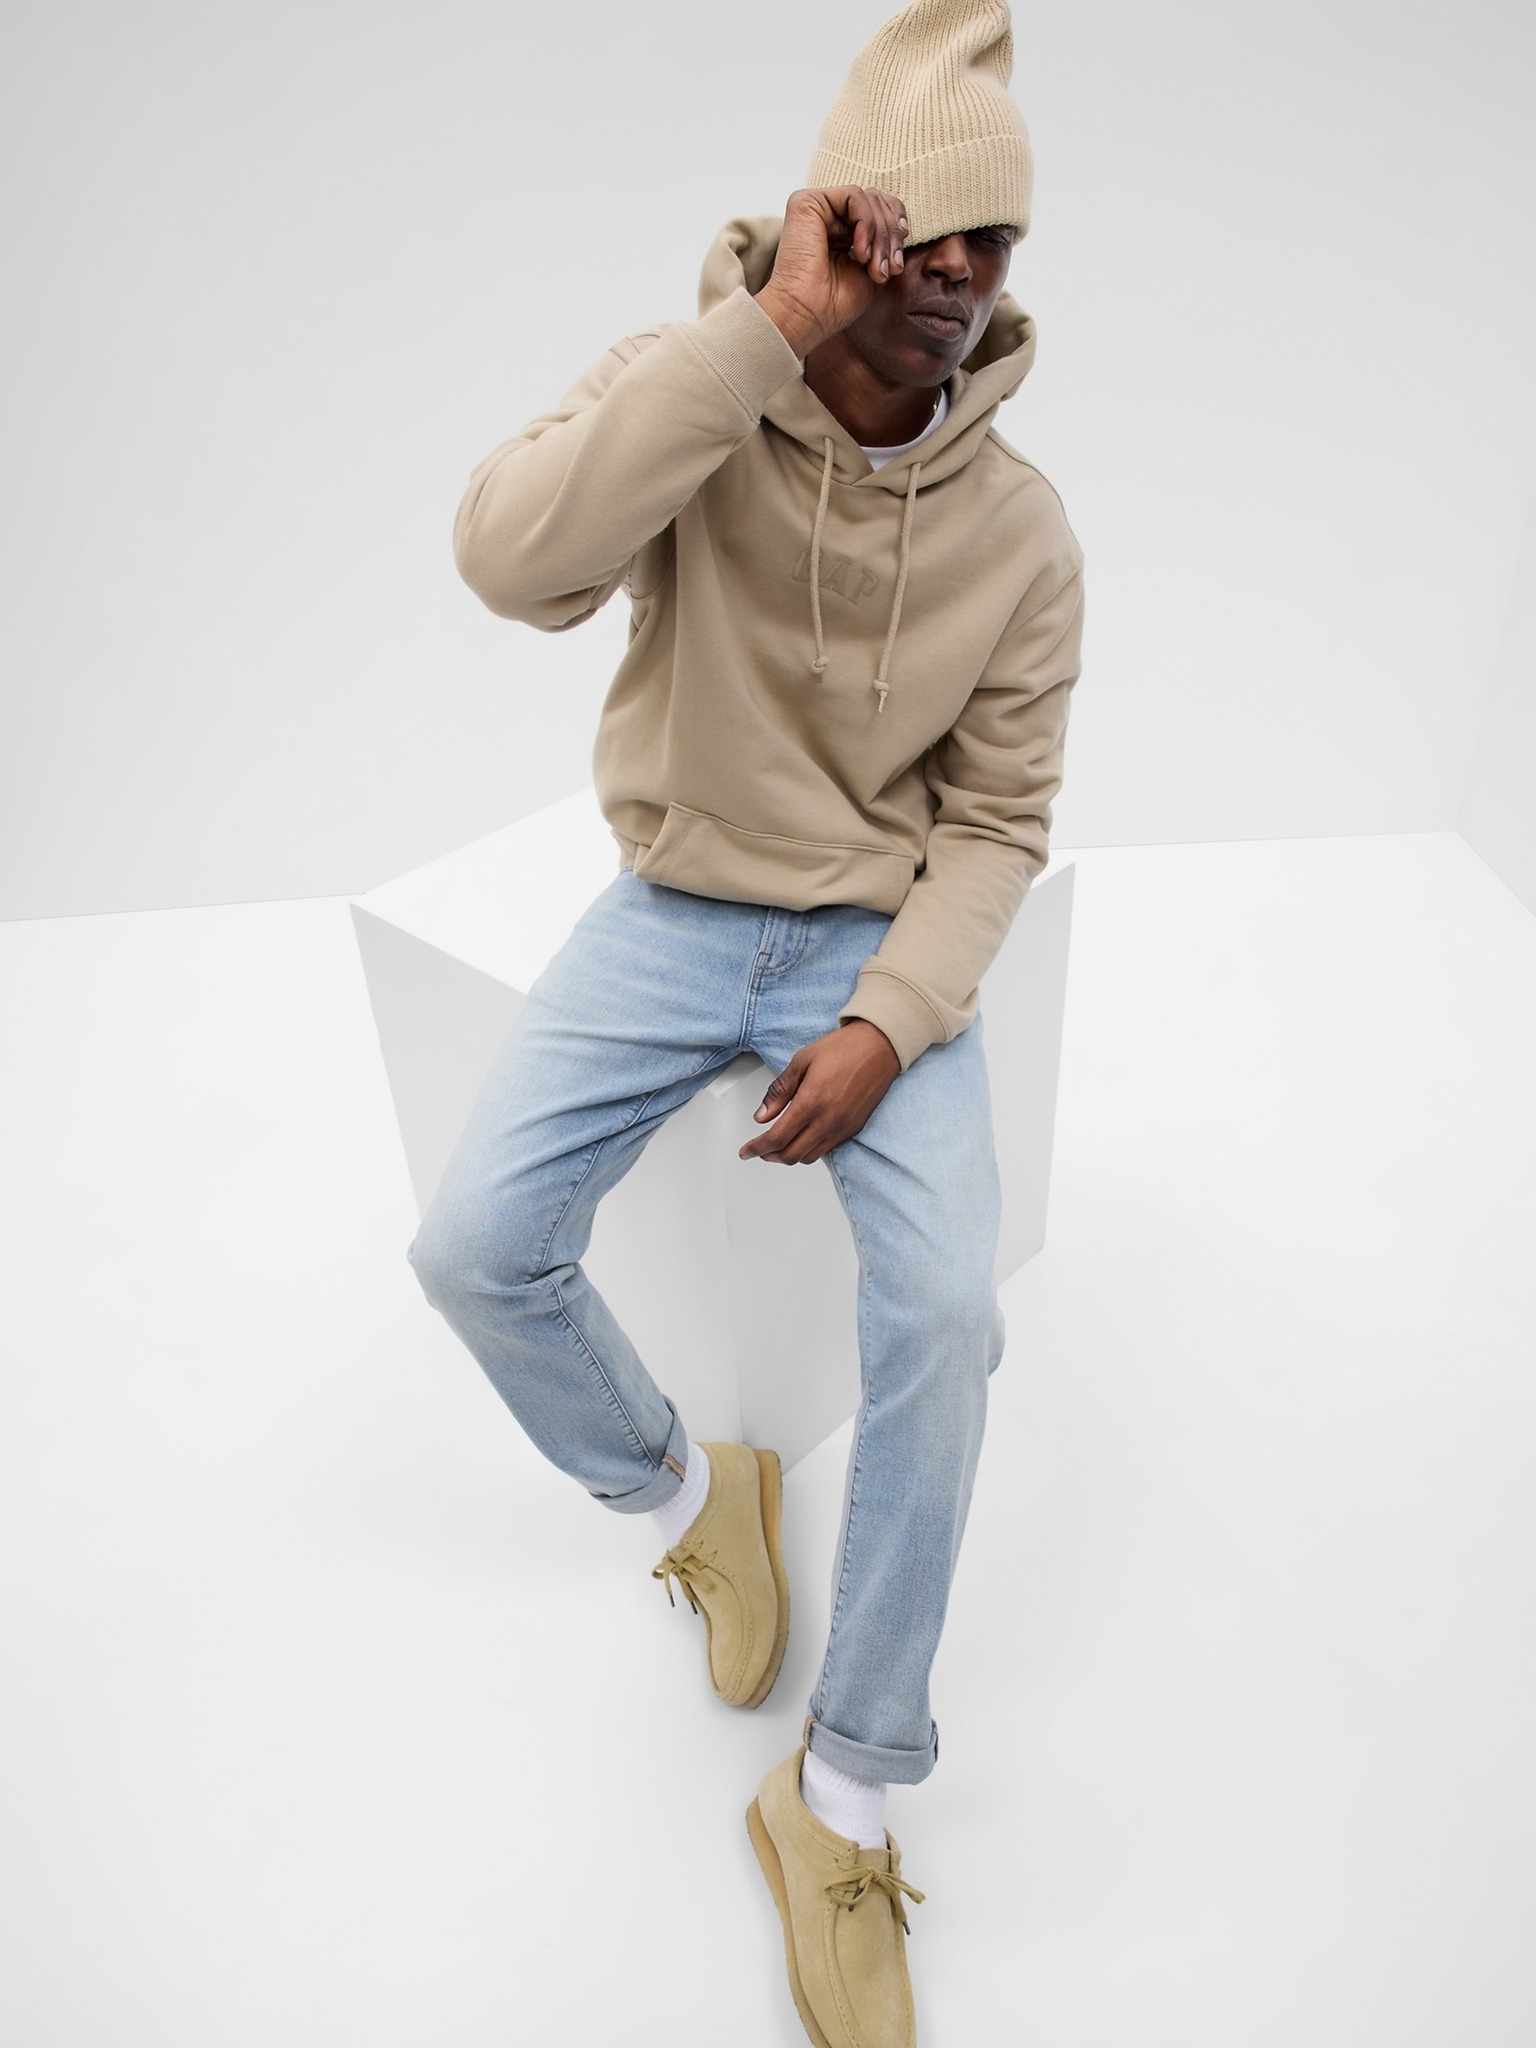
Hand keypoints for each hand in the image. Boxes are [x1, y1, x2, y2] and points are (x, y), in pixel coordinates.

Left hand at [737, 1019, 901, 1164]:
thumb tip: (762, 1114)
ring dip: (789, 1156)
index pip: (777, 1138)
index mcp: (811, 1102)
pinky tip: (802, 1139)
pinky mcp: (854, 1128)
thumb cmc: (845, 1048)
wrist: (881, 1046)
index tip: (746, 1151)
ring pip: (809, 1157)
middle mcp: (828, 1120)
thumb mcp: (801, 1061)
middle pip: (791, 1155)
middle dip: (770, 1156)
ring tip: (778, 1146)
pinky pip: (826, 1150)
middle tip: (759, 1149)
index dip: (757, 1149)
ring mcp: (843, 1127)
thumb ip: (779, 1091)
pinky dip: (809, 1150)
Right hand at [754, 187, 909, 359]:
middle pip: (877, 202)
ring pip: (869, 198)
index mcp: (842, 233)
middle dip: (891, 235)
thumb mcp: (873, 272)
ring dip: (880, 234)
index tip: (898, 260)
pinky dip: (866, 223)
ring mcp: (817, 208)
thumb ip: (886, 246)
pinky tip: (860, 251)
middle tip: (890, 268)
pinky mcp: (807, 202)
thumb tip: (902, 227)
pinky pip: (854, 196)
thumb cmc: (835, 304)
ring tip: (873, 266)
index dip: (896, 226)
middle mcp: (828, 217)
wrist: (806, 314)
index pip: (879, 210)